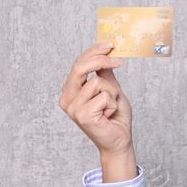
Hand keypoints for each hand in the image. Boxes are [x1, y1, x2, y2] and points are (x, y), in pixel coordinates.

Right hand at [59, 41, 135, 179]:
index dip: (93, 51)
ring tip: (111, 107)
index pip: (78, 64)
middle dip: (101, 60)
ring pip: (98, 82)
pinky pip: (104, 96)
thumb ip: (105, 75)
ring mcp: (73, 108)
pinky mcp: (83, 115)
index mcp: (70, 91)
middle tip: (119, 61)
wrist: (119, 141)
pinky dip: (113, 103)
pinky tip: (109, 115)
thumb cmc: (115, 118)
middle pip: (80, 67)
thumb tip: (105, 55)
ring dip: (112, 93)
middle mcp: (67, 99)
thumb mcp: (111, 90)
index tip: (109, 44)